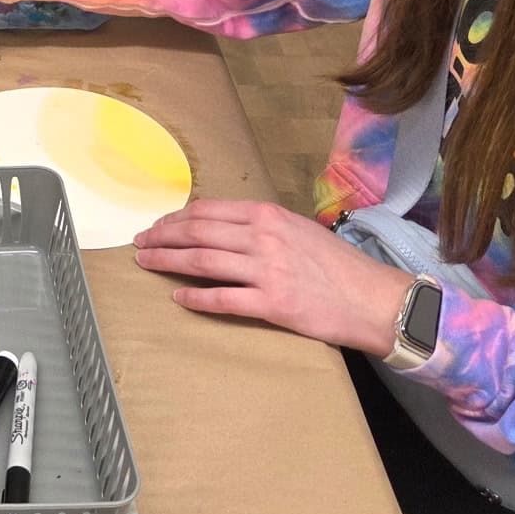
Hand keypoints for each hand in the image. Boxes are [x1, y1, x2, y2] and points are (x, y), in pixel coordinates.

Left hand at [133, 200, 414, 356]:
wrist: (374, 299)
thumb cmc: (338, 266)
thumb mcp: (299, 231)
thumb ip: (263, 227)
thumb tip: (225, 229)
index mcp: (269, 216)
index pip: (208, 211)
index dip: (176, 218)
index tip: (158, 225)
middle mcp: (264, 237)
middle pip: (197, 232)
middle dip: (162, 237)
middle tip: (140, 243)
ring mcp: (267, 269)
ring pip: (202, 261)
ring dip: (168, 261)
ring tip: (146, 263)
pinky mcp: (273, 302)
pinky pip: (223, 299)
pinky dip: (195, 298)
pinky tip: (178, 297)